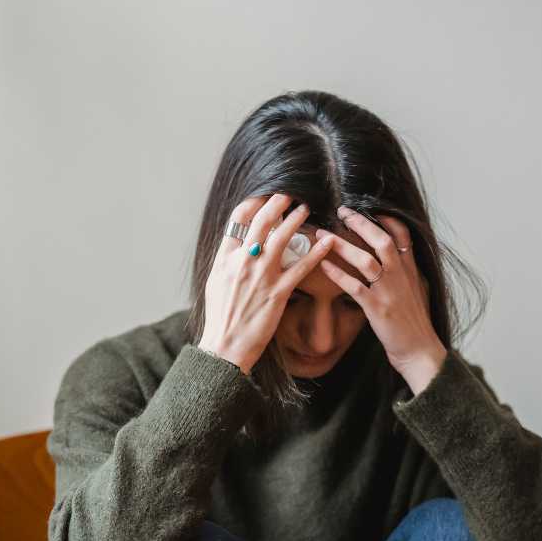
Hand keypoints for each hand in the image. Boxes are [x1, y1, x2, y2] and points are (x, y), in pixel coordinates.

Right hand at [201, 194, 334, 373]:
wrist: (225, 346)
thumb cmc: (220, 318)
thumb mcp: (215, 282)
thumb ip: (226, 260)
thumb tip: (236, 244)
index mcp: (225, 258)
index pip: (238, 219)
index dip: (253, 202)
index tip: (264, 196)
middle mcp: (243, 262)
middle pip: (261, 221)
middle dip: (277, 202)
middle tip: (289, 194)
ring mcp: (261, 276)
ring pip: (282, 238)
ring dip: (295, 219)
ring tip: (305, 209)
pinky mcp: (278, 293)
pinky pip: (301, 267)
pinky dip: (316, 252)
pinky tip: (326, 242)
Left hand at [315, 208, 446, 382]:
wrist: (420, 351)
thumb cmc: (416, 326)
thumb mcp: (417, 293)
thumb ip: (407, 275)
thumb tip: (398, 262)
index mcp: (411, 271)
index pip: (402, 236)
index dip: (387, 219)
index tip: (372, 208)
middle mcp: (401, 276)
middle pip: (381, 240)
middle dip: (360, 223)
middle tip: (341, 211)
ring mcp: (389, 292)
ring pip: (366, 260)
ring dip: (342, 245)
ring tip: (323, 235)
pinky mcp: (377, 309)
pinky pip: (354, 287)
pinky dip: (338, 274)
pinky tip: (323, 265)